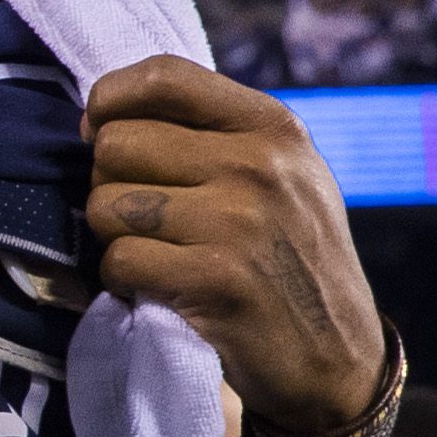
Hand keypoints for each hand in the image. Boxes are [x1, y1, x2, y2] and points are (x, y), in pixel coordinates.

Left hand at [80, 60, 390, 429]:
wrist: (338, 359)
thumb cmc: (289, 260)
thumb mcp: (282, 177)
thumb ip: (213, 136)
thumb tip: (100, 118)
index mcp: (273, 127)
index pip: (163, 76)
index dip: (109, 99)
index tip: (98, 131)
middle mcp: (260, 165)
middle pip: (115, 144)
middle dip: (109, 184)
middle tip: (143, 219)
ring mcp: (239, 222)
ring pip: (105, 205)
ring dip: (113, 238)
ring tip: (156, 255)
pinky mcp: (216, 280)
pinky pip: (118, 260)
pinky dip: (121, 282)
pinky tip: (157, 290)